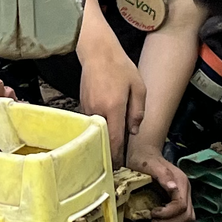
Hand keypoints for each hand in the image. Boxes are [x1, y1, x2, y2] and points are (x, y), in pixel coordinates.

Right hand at [78, 39, 144, 160]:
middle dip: (109, 153)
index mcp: (113, 107)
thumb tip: (133, 131)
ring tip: (112, 148)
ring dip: (104, 140)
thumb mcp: (138, 87)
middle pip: (103, 139)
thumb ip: (138, 111)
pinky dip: (99, 129)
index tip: (117, 168)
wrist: (98, 53)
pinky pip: (92, 123)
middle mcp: (98, 110)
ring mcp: (87, 108)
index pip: (115, 139)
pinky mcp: (83, 105)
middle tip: (114, 166)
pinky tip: (107, 129)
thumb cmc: (120, 67)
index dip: (116, 156)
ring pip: (96, 132)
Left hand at [126, 144, 192, 221]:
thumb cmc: (144, 159)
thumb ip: (162, 175)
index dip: (167, 214)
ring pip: (188, 218)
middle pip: (187, 215)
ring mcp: (184, 195)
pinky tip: (162, 220)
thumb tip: (173, 187)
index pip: (181, 206)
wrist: (145, 153)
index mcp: (180, 182)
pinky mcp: (179, 199)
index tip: (152, 213)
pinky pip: (183, 216)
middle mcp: (185, 189)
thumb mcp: (148, 165)